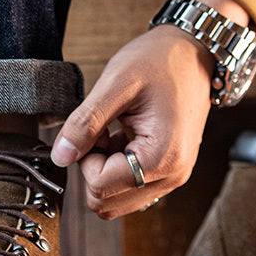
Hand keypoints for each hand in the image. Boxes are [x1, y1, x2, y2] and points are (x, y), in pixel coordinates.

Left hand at [51, 25, 212, 218]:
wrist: (195, 53)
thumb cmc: (161, 61)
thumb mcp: (116, 83)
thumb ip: (85, 123)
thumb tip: (60, 156)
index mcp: (163, 157)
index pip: (101, 187)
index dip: (85, 158)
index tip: (95, 128)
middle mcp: (172, 175)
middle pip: (107, 202)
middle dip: (94, 167)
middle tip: (102, 131)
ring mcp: (173, 177)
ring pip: (116, 201)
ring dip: (104, 170)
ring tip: (114, 133)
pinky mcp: (169, 172)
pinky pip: (130, 189)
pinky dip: (117, 169)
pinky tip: (123, 138)